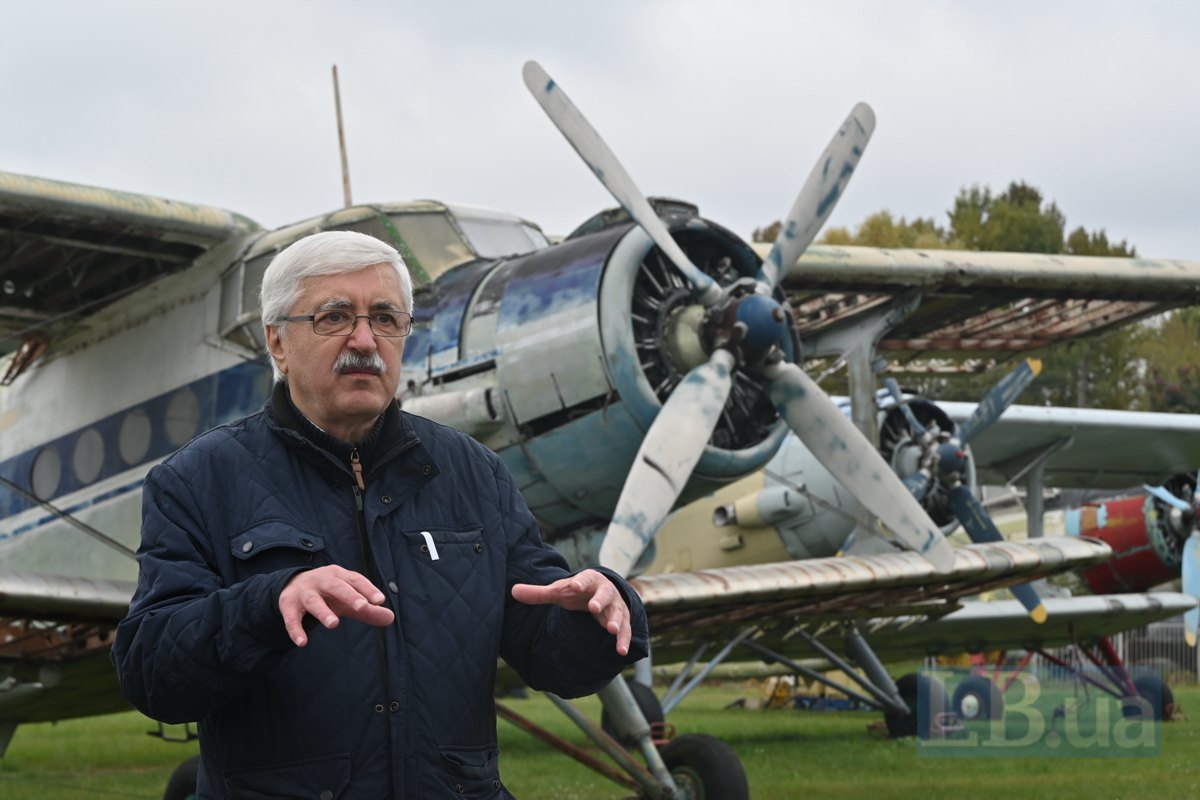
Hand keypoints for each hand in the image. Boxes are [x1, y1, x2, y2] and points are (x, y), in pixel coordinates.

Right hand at [279, 565, 394, 646]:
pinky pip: (291, 618)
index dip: (367, 589)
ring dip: (323, 612)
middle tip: (362, 606)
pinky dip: (295, 630)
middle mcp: (322, 580)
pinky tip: (302, 642)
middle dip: (349, 595)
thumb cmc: (329, 594)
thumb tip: (390, 618)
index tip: (380, 600)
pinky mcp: (288, 605)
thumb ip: (368, 610)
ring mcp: (304, 592)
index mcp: (339, 576)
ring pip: (314, 601)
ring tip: (334, 624)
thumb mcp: (348, 599)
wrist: (292, 584)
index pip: (355, 580)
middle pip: (336, 587)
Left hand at [511, 569, 631, 655]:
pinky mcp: (622, 620)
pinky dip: (624, 640)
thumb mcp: (560, 591)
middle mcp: (605, 591)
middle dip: (600, 601)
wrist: (601, 592)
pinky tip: (621, 652)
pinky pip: (625, 630)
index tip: (574, 586)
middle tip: (594, 609)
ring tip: (612, 631)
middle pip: (604, 595)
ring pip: (617, 613)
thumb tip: (513, 591)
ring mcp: (615, 606)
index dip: (580, 582)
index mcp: (589, 580)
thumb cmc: (577, 591)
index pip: (584, 579)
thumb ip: (539, 593)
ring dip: (616, 622)